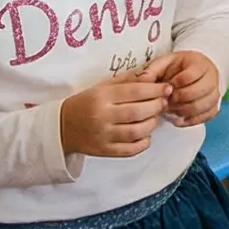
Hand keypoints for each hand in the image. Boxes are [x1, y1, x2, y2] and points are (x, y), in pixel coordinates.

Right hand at [58, 76, 172, 158]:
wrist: (61, 127)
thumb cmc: (86, 103)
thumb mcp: (102, 86)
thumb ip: (127, 81)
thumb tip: (153, 76)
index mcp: (102, 97)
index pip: (135, 91)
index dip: (156, 89)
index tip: (167, 88)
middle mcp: (102, 117)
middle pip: (139, 112)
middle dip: (157, 106)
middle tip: (163, 102)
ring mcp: (103, 136)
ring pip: (137, 132)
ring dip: (152, 124)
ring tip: (154, 117)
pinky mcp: (104, 151)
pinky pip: (131, 150)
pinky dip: (144, 142)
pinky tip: (145, 134)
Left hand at [145, 50, 221, 126]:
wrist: (190, 71)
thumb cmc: (175, 68)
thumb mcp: (162, 64)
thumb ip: (151, 72)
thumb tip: (141, 83)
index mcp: (199, 63)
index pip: (191, 75)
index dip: (176, 84)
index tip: (165, 88)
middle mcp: (212, 76)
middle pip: (200, 91)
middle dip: (179, 99)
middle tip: (166, 102)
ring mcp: (215, 91)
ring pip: (206, 104)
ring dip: (185, 110)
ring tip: (171, 110)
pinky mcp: (215, 105)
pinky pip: (209, 115)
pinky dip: (193, 120)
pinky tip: (179, 119)